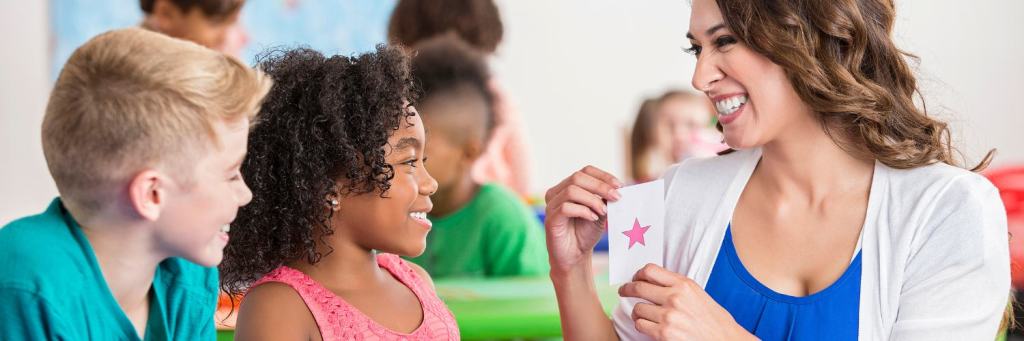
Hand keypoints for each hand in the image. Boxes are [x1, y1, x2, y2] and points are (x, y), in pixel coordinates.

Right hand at [544, 166, 622, 272]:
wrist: (575, 256)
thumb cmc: (586, 233)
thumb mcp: (600, 212)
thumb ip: (604, 199)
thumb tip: (616, 187)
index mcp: (567, 187)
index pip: (585, 171)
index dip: (603, 175)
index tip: (620, 185)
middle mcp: (556, 193)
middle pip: (577, 177)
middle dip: (600, 186)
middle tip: (616, 197)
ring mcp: (551, 205)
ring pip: (571, 190)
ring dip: (592, 199)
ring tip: (604, 211)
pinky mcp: (550, 219)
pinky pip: (565, 207)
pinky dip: (583, 210)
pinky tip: (593, 218)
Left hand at [619, 264, 755, 340]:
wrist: (725, 340)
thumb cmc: (713, 320)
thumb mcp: (697, 295)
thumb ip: (676, 286)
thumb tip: (652, 282)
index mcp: (684, 284)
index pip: (650, 270)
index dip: (638, 274)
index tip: (635, 278)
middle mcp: (675, 297)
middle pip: (638, 287)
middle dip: (626, 289)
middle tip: (623, 291)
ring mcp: (668, 316)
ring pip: (637, 308)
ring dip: (637, 312)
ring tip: (643, 314)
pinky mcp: (663, 333)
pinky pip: (640, 325)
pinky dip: (642, 326)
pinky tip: (649, 326)